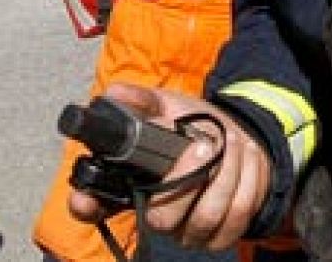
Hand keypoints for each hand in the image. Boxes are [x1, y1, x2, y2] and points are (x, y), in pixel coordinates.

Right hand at [68, 83, 270, 251]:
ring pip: (204, 218)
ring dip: (227, 174)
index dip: (86, 204)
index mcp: (132, 182)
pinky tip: (246, 160)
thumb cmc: (195, 127)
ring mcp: (184, 231)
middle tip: (205, 145)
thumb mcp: (170, 106)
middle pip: (161, 217)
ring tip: (233, 143)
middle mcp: (153, 212)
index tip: (85, 198)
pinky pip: (234, 221)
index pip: (94, 205)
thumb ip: (144, 100)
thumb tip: (115, 92)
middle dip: (189, 177)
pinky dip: (247, 183)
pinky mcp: (216, 238)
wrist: (239, 145)